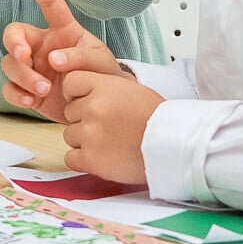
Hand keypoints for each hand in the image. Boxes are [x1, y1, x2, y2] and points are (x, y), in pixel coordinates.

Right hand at [1, 0, 119, 120]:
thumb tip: (53, 59)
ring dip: (23, 76)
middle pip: (14, 34)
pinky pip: (9, 89)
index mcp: (62, 32)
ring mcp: (32, 69)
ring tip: (44, 90)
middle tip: (23, 55)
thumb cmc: (102, 77)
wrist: (100, 109)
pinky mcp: (26, 91)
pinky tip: (31, 101)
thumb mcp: (101, 62)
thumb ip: (81, 57)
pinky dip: (17, 95)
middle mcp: (41, 47)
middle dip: (13, 42)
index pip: (51, 6)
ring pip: (9, 64)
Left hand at [59, 70, 161, 185]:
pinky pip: (71, 158)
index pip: (70, 83)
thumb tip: (82, 95)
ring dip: (84, 142)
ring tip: (110, 143)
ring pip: (69, 136)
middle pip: (69, 113)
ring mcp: (90, 133)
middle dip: (84, 120)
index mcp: (104, 86)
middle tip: (108, 128)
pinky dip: (83, 160)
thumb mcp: (132, 90)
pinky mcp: (90, 158)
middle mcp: (93, 107)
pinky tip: (104, 157)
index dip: (76, 95)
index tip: (86, 103)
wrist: (172, 145)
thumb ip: (104, 89)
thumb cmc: (158, 120)